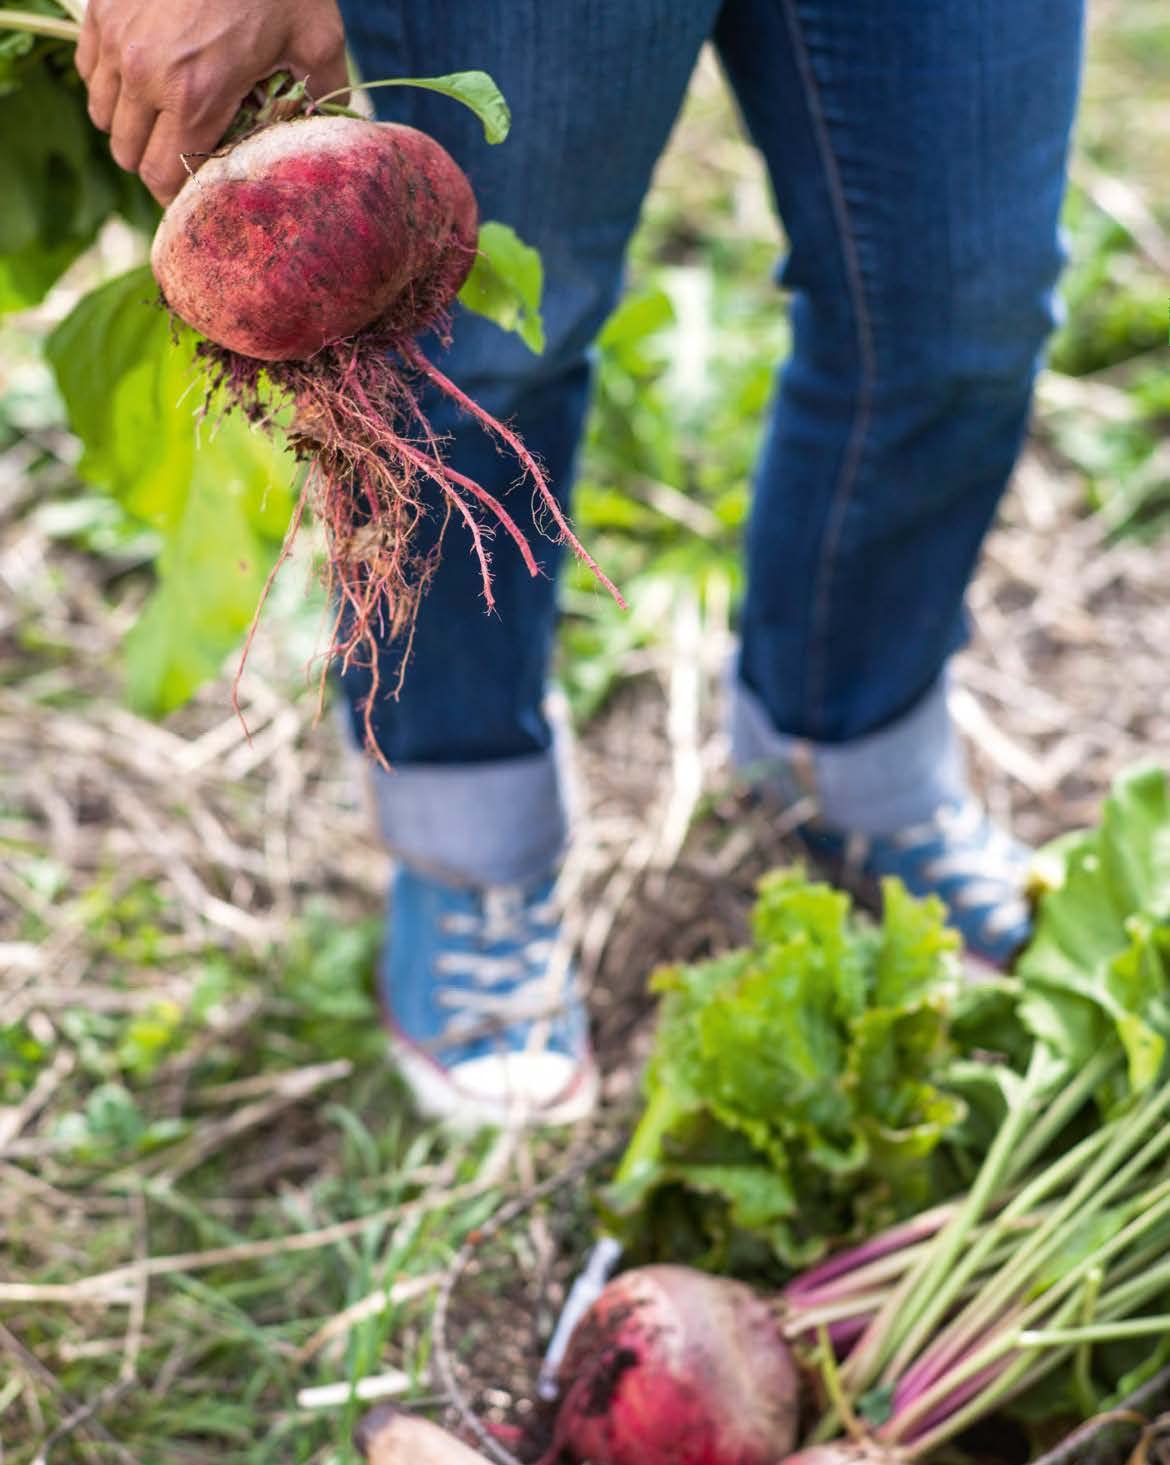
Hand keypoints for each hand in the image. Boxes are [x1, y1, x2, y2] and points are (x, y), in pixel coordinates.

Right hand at [75, 0, 347, 204]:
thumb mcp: (316, 39)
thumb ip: (321, 95)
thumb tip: (324, 135)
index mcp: (196, 95)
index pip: (163, 177)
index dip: (177, 195)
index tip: (196, 190)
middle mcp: (146, 74)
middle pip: (128, 154)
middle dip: (155, 163)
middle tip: (184, 155)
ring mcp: (117, 40)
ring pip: (104, 116)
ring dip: (131, 126)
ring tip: (164, 117)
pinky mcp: (101, 12)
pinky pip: (90, 72)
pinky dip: (111, 84)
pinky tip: (144, 78)